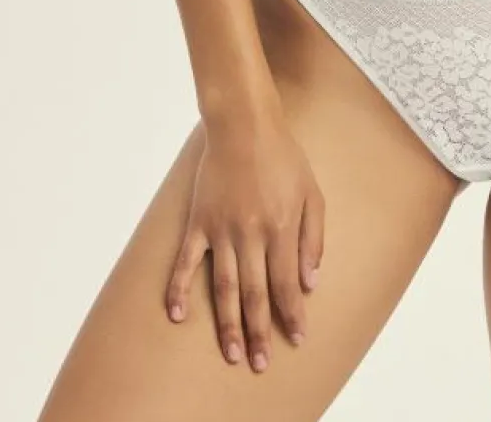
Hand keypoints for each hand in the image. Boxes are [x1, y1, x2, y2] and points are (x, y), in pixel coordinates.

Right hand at [164, 106, 324, 372]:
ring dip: (228, 323)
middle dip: (259, 333)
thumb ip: (313, 238)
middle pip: (255, 294)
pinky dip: (179, 288)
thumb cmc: (284, 157)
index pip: (286, 284)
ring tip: (231, 353)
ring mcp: (221, 230)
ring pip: (224, 287)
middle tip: (258, 364)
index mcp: (281, 228)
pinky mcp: (198, 222)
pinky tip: (177, 315)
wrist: (244, 125)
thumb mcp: (312, 193)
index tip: (296, 339)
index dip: (292, 314)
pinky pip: (186, 261)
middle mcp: (251, 234)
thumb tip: (311, 281)